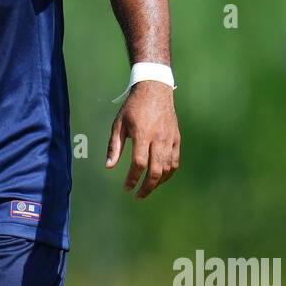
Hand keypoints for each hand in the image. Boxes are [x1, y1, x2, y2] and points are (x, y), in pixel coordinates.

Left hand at [105, 80, 179, 198]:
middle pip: (156, 170)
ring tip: (147, 189)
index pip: (139, 164)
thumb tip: (109, 166)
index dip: (133, 179)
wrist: (154, 89)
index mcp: (143, 134)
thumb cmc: (133, 107)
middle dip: (147, 187)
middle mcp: (159, 138)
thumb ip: (114, 146)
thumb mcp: (118, 124)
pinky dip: (169, 173)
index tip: (126, 188)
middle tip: (138, 196)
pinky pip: (175, 161)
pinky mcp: (176, 138)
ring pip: (167, 168)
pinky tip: (161, 179)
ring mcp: (170, 139)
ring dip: (158, 182)